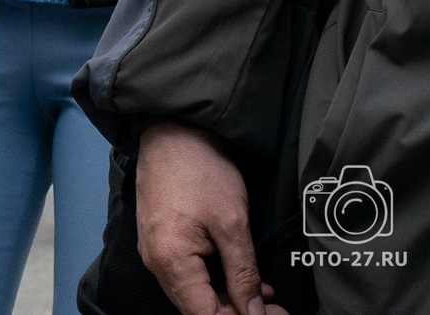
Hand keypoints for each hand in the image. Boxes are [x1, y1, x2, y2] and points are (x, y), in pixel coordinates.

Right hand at [138, 123, 284, 314]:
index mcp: (170, 260)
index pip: (205, 314)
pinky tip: (238, 273)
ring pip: (192, 293)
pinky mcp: (158, 240)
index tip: (274, 314)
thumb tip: (254, 313)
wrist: (172, 132)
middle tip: (275, 306)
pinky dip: (213, 281)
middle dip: (236, 311)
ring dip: (227, 297)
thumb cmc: (202, 172)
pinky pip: (185, 275)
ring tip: (263, 291)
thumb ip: (243, 274)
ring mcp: (153, 251)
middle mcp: (155, 262)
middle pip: (196, 308)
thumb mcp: (233, 224)